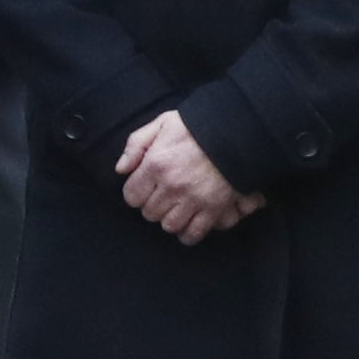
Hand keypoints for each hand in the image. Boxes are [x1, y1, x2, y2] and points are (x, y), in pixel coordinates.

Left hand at [113, 109, 258, 243]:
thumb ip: (136, 144)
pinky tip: (187, 225)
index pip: (132, 196)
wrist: (237, 132)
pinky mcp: (215, 208)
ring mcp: (194, 199)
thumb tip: (121, 169)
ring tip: (175, 209)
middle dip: (152, 206)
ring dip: (169, 219)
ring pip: (170, 225)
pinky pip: (195, 233)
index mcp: (156, 165)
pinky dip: (189, 234)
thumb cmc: (197, 127)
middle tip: (161, 197)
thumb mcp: (161, 124)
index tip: (144, 189)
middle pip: (150, 213)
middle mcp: (172, 185)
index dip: (136, 194)